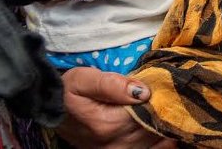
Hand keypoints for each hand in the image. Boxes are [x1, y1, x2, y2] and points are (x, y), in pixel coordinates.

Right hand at [57, 67, 176, 147]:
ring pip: (155, 140)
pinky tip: (163, 125)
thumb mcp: (83, 79)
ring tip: (166, 104)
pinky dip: (161, 139)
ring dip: (163, 123)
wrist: (52, 111)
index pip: (148, 112)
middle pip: (154, 127)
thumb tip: (143, 91)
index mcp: (109, 124)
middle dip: (163, 109)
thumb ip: (111, 84)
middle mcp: (116, 144)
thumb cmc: (68, 91)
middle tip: (169, 91)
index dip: (160, 97)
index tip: (166, 82)